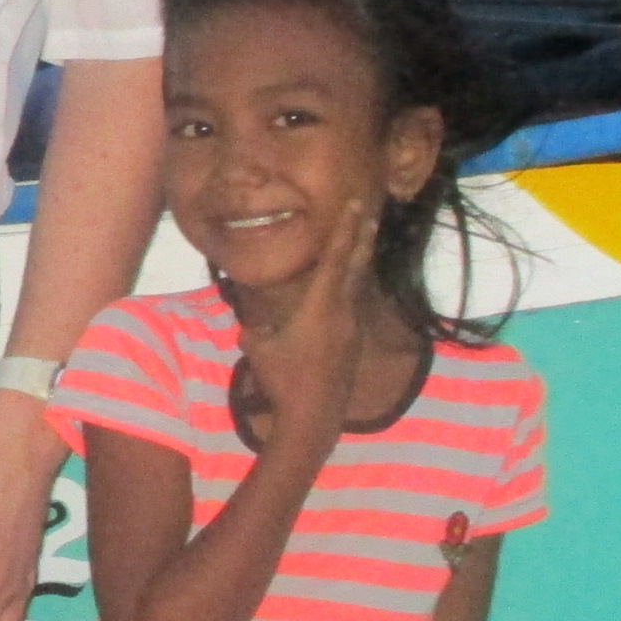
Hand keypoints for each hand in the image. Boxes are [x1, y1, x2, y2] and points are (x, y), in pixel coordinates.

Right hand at [241, 191, 379, 437]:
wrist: (314, 416)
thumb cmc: (283, 380)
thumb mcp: (258, 349)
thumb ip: (255, 329)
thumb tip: (251, 323)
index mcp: (320, 307)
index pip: (335, 259)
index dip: (344, 229)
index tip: (355, 204)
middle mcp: (342, 312)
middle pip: (355, 265)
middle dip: (361, 236)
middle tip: (370, 211)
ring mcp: (351, 328)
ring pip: (356, 285)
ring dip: (359, 261)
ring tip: (363, 241)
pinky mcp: (352, 343)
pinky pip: (351, 305)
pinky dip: (349, 287)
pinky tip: (344, 288)